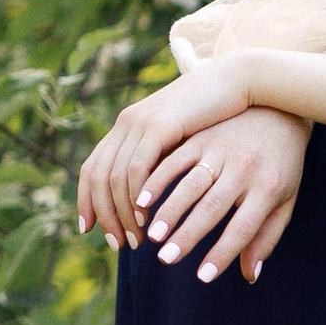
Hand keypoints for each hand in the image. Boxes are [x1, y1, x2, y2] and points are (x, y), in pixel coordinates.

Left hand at [79, 56, 259, 249]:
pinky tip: (147, 215)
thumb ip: (165, 160)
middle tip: (116, 245)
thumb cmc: (218, 114)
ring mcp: (139, 121)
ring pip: (115, 177)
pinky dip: (137, 195)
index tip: (90, 230)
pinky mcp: (159, 124)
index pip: (92, 169)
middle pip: (98, 177)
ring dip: (122, 213)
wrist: (239, 79)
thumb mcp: (182, 139)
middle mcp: (127, 123)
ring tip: (137, 240)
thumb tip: (156, 194)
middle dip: (104, 215)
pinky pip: (137, 166)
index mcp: (128, 126)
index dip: (86, 201)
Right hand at [116, 107, 311, 283]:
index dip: (223, 253)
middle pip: (213, 207)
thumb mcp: (284, 200)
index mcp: (268, 187)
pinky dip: (157, 180)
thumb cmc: (282, 166)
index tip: (202, 277)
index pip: (244, 227)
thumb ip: (266, 237)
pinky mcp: (202, 137)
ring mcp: (221, 150)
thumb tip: (250, 276)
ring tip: (151, 235)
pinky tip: (141, 200)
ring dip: (168, 210)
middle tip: (166, 259)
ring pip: (190, 184)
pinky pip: (175, 160)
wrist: (278, 111)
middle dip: (188, 235)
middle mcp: (244, 168)